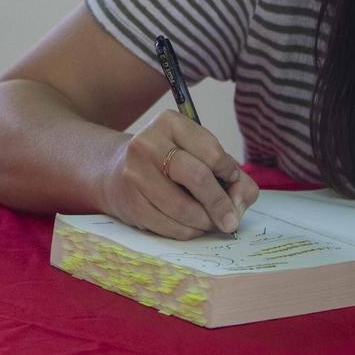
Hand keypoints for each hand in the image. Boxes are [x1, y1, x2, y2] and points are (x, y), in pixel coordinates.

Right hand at [97, 109, 257, 238]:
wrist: (116, 171)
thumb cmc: (170, 163)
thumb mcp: (200, 154)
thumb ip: (234, 176)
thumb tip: (238, 204)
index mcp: (170, 123)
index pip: (212, 152)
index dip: (230, 172)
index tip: (234, 182)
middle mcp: (147, 143)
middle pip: (197, 177)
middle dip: (220, 203)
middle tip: (231, 220)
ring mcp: (135, 174)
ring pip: (184, 208)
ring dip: (205, 222)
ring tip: (210, 221)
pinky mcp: (131, 203)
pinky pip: (170, 227)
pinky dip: (188, 231)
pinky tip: (190, 225)